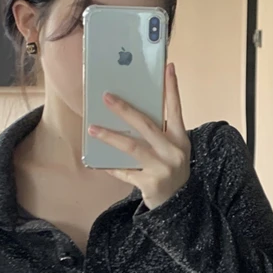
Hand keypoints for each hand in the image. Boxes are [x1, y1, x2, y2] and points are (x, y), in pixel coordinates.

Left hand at [87, 62, 190, 210]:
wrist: (177, 204)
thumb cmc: (170, 169)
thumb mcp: (172, 149)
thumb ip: (159, 133)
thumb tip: (129, 112)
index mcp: (181, 139)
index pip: (176, 109)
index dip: (172, 88)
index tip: (168, 67)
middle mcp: (173, 151)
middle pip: (146, 125)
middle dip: (125, 109)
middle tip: (107, 97)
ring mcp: (162, 168)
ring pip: (132, 147)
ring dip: (110, 136)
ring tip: (92, 127)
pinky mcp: (149, 183)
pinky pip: (124, 171)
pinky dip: (110, 165)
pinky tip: (97, 160)